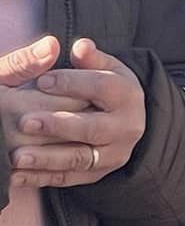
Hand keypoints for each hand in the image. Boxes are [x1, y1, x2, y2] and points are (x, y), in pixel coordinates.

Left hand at [10, 39, 143, 190]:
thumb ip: (89, 58)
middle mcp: (128, 127)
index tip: (42, 81)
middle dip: (59, 125)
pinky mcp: (97, 174)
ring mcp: (113, 154)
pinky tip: (15, 175)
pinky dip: (40, 178)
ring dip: (46, 158)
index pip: (103, 87)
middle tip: (26, 122)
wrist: (123, 120)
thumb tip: (80, 46)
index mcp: (129, 95)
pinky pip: (67, 178)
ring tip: (16, 156)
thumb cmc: (103, 88)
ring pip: (79, 158)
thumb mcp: (103, 68)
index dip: (72, 83)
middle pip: (93, 127)